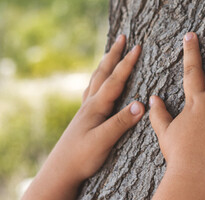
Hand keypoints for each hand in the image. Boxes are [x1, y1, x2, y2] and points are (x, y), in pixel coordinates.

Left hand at [23, 35, 143, 199]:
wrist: (60, 171)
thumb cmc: (81, 157)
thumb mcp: (103, 140)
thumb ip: (121, 122)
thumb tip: (141, 104)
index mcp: (97, 106)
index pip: (115, 80)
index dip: (127, 63)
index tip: (138, 46)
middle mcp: (90, 103)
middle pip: (103, 72)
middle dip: (113, 54)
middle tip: (122, 37)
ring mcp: (86, 109)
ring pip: (96, 79)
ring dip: (106, 63)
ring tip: (111, 52)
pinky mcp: (85, 117)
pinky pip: (93, 90)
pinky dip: (99, 79)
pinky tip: (98, 82)